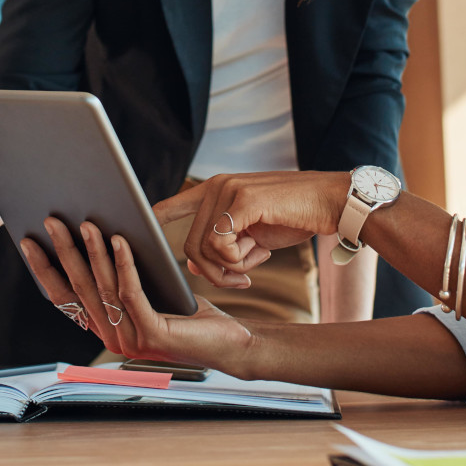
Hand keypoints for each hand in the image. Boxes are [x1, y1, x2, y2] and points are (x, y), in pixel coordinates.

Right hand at [19, 218, 255, 372]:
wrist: (230, 344)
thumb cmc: (189, 314)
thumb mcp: (150, 292)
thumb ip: (123, 278)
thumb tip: (101, 234)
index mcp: (106, 327)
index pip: (65, 298)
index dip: (45, 270)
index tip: (30, 242)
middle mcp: (112, 336)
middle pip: (80, 288)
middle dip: (63, 251)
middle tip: (51, 222)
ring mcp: (131, 339)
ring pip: (104, 287)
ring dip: (92, 251)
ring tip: (86, 223)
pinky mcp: (153, 335)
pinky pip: (132, 291)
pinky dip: (124, 263)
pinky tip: (120, 239)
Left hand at [153, 171, 348, 288]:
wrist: (330, 202)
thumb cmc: (294, 217)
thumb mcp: (253, 235)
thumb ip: (223, 244)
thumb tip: (190, 263)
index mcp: (217, 190)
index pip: (172, 204)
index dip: (153, 221)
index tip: (134, 233)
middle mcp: (217, 186)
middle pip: (189, 243)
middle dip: (210, 272)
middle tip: (238, 280)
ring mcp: (228, 190)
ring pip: (203, 248)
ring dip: (226, 269)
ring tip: (251, 268)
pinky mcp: (243, 200)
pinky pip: (221, 244)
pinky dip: (237, 261)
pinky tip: (259, 258)